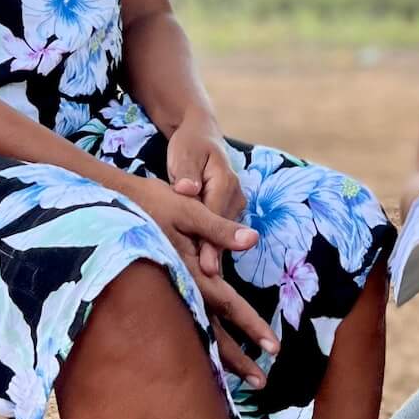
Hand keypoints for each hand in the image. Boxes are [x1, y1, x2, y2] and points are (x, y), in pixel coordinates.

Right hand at [127, 177, 277, 386]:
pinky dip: (196, 342)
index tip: (273, 349)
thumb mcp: (187, 210)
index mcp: (191, 271)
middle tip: (260, 383)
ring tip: (239, 380)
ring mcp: (166, 294)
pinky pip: (181, 323)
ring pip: (195, 333)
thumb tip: (253, 239)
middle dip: (236, 359)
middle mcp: (179, 289)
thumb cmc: (148, 203)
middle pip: (212, 331)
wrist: (105, 206)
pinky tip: (205, 356)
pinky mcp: (158, 292)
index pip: (228, 304)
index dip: (251, 326)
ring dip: (218, 357)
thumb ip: (219, 229)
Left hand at [167, 112, 246, 278]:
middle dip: (213, 257)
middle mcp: (235, 195)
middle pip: (223, 233)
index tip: (206, 268)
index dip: (212, 245)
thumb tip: (187, 190)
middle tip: (204, 284)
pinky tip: (199, 269)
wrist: (201, 134)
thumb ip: (186, 173)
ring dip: (212, 256)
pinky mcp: (227, 211)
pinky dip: (209, 248)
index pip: (217, 219)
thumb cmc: (190, 144)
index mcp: (225, 181)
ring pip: (222, 235)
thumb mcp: (184, 153)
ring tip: (202, 284)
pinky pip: (218, 233)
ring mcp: (233, 204)